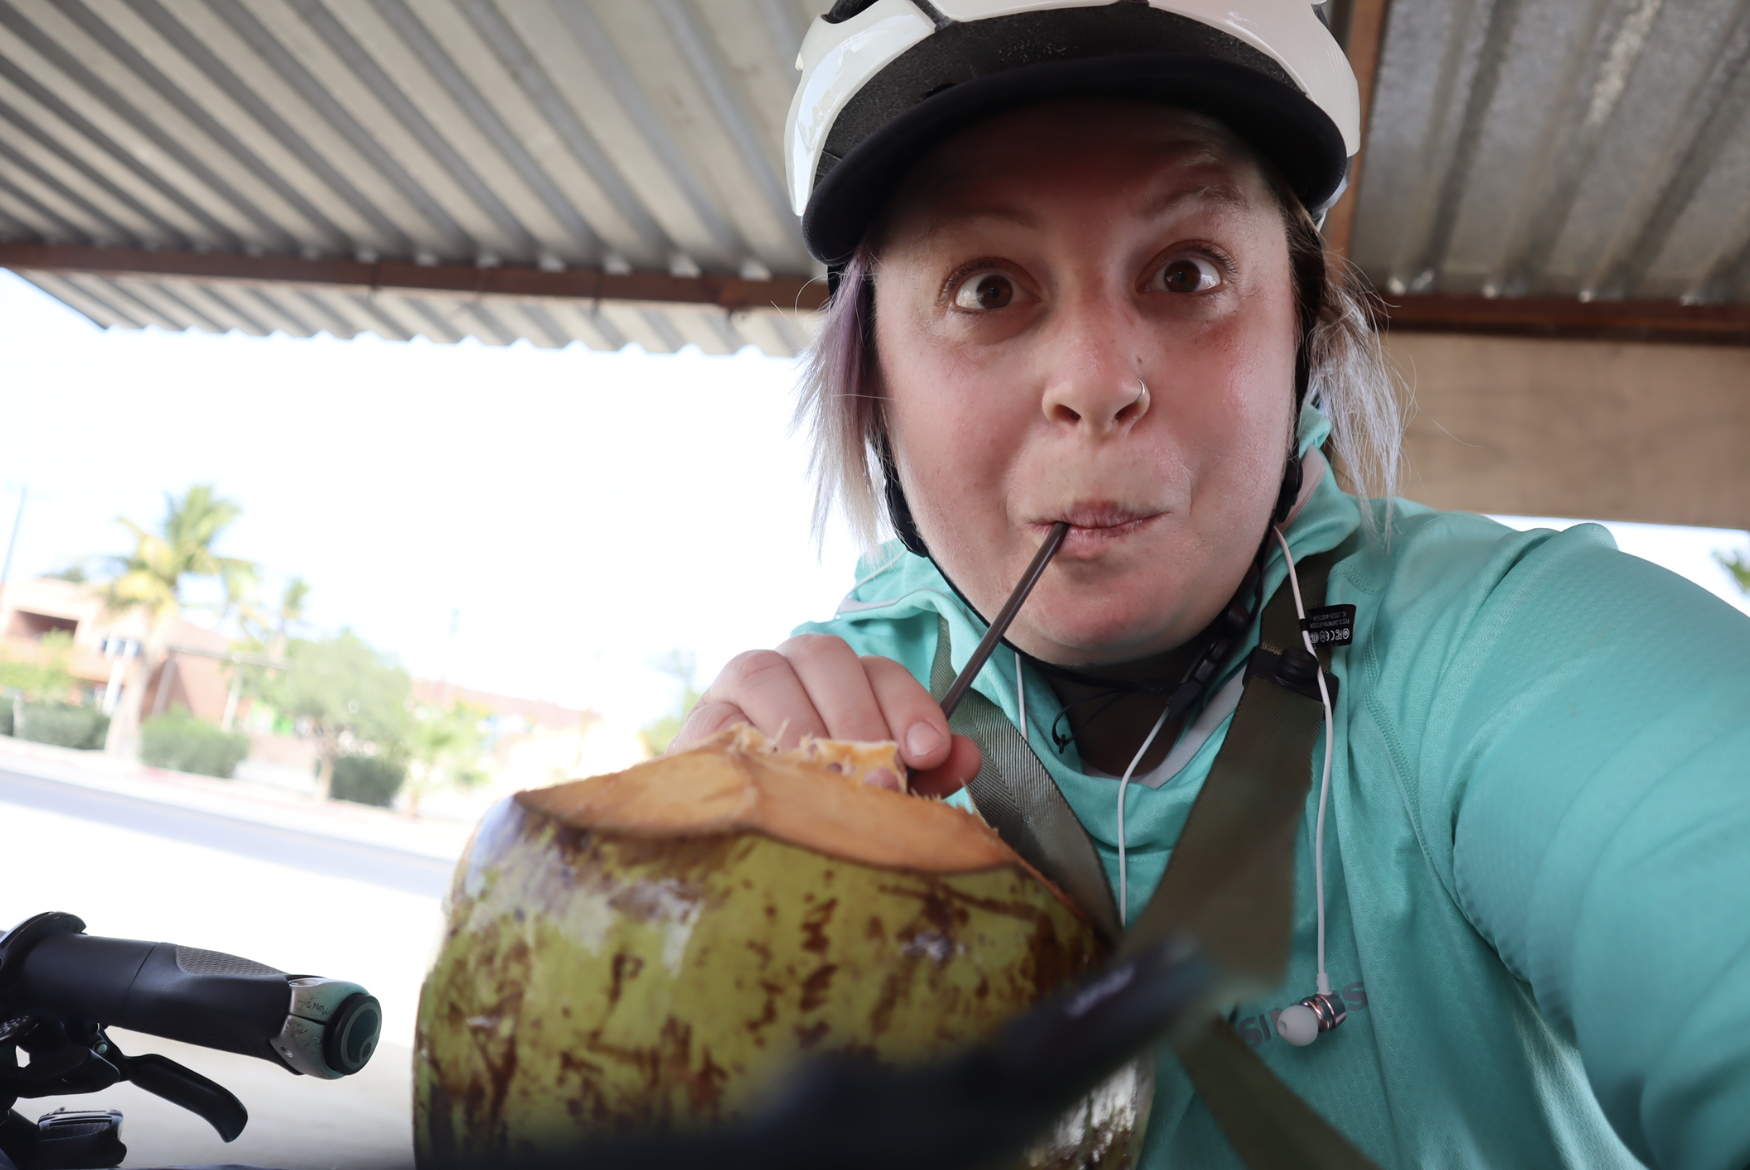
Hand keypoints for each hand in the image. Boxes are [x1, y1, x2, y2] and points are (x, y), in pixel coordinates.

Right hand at [674, 634, 982, 797]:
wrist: (727, 828)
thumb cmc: (811, 802)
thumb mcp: (874, 788)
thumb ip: (920, 771)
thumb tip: (967, 756)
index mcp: (838, 678)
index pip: (880, 670)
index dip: (909, 704)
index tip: (930, 750)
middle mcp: (787, 668)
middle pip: (825, 656)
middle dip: (860, 717)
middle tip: (881, 780)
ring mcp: (735, 691)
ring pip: (765, 673)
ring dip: (803, 724)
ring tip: (830, 782)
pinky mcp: (696, 725)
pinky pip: (719, 720)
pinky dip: (751, 746)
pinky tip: (779, 786)